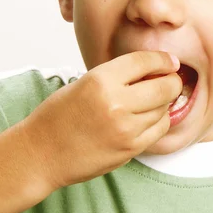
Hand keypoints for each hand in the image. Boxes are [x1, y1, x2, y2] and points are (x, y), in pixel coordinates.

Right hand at [23, 51, 181, 189]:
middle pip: (165, 86)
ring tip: (151, 101)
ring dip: (163, 102)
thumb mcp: (84, 82)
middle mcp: (116, 103)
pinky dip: (159, 121)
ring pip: (164, 108)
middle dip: (172, 81)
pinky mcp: (130, 149)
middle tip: (170, 80)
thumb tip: (155, 69)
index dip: (163, 59)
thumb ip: (118, 75)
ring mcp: (125, 129)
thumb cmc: (59, 116)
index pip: (145, 61)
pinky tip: (148, 118)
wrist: (41, 153)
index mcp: (101, 80)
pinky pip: (160, 129)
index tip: (170, 61)